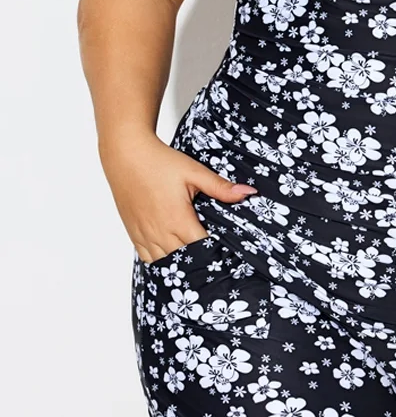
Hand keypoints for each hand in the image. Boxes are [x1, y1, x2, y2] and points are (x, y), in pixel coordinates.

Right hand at [101, 133, 254, 262]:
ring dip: (180, 262)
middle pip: (184, 259)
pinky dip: (160, 260)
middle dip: (199, 259)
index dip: (215, 252)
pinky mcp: (134, 233)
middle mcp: (159, 232)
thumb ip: (220, 187)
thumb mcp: (194, 172)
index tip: (227, 251)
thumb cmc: (159, 162)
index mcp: (178, 219)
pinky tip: (171, 256)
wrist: (126, 155)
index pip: (201, 248)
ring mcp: (144, 234)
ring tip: (194, 260)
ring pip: (164, 262)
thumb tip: (248, 193)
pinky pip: (147, 258)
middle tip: (214, 258)